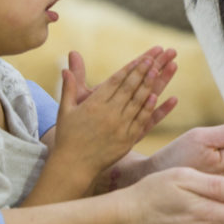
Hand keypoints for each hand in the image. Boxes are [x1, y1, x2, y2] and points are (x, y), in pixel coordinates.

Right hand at [53, 52, 175, 173]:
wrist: (73, 166)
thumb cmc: (68, 137)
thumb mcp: (65, 110)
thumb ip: (69, 87)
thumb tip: (65, 68)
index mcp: (94, 104)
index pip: (116, 81)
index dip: (130, 68)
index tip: (142, 58)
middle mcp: (108, 113)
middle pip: (129, 88)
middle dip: (142, 72)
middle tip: (154, 59)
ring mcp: (119, 127)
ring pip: (137, 102)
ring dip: (148, 85)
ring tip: (158, 71)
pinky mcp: (127, 140)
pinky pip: (141, 121)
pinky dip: (149, 108)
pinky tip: (156, 96)